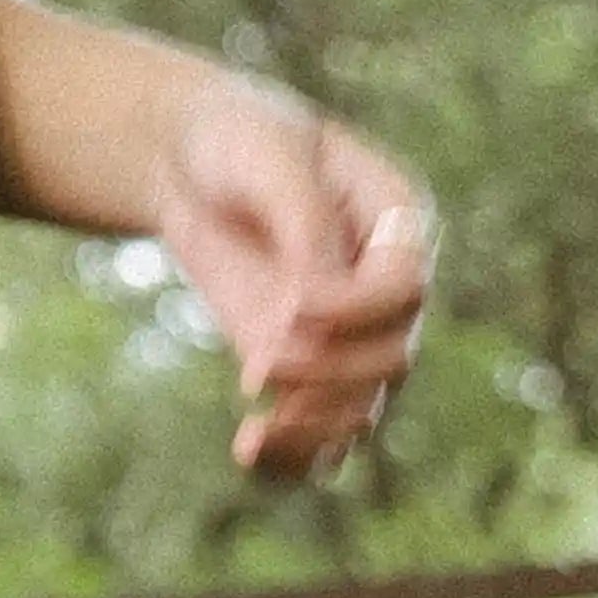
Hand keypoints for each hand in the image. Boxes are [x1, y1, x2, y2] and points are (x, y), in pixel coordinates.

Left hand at [149, 70, 432, 479]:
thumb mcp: (267, 155)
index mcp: (399, 222)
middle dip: (330, 372)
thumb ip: (303, 220)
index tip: (289, 308)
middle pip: (391, 358)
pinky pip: (319, 433)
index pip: (405, 287)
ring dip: (316, 429)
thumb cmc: (237, 140)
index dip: (354, 309)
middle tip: (259, 365)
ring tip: (256, 435)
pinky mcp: (306, 366)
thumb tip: (315, 301)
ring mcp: (348, 333)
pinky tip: (249, 457)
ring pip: (362, 408)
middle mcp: (385, 287)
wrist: (192, 162)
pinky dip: (293, 457)